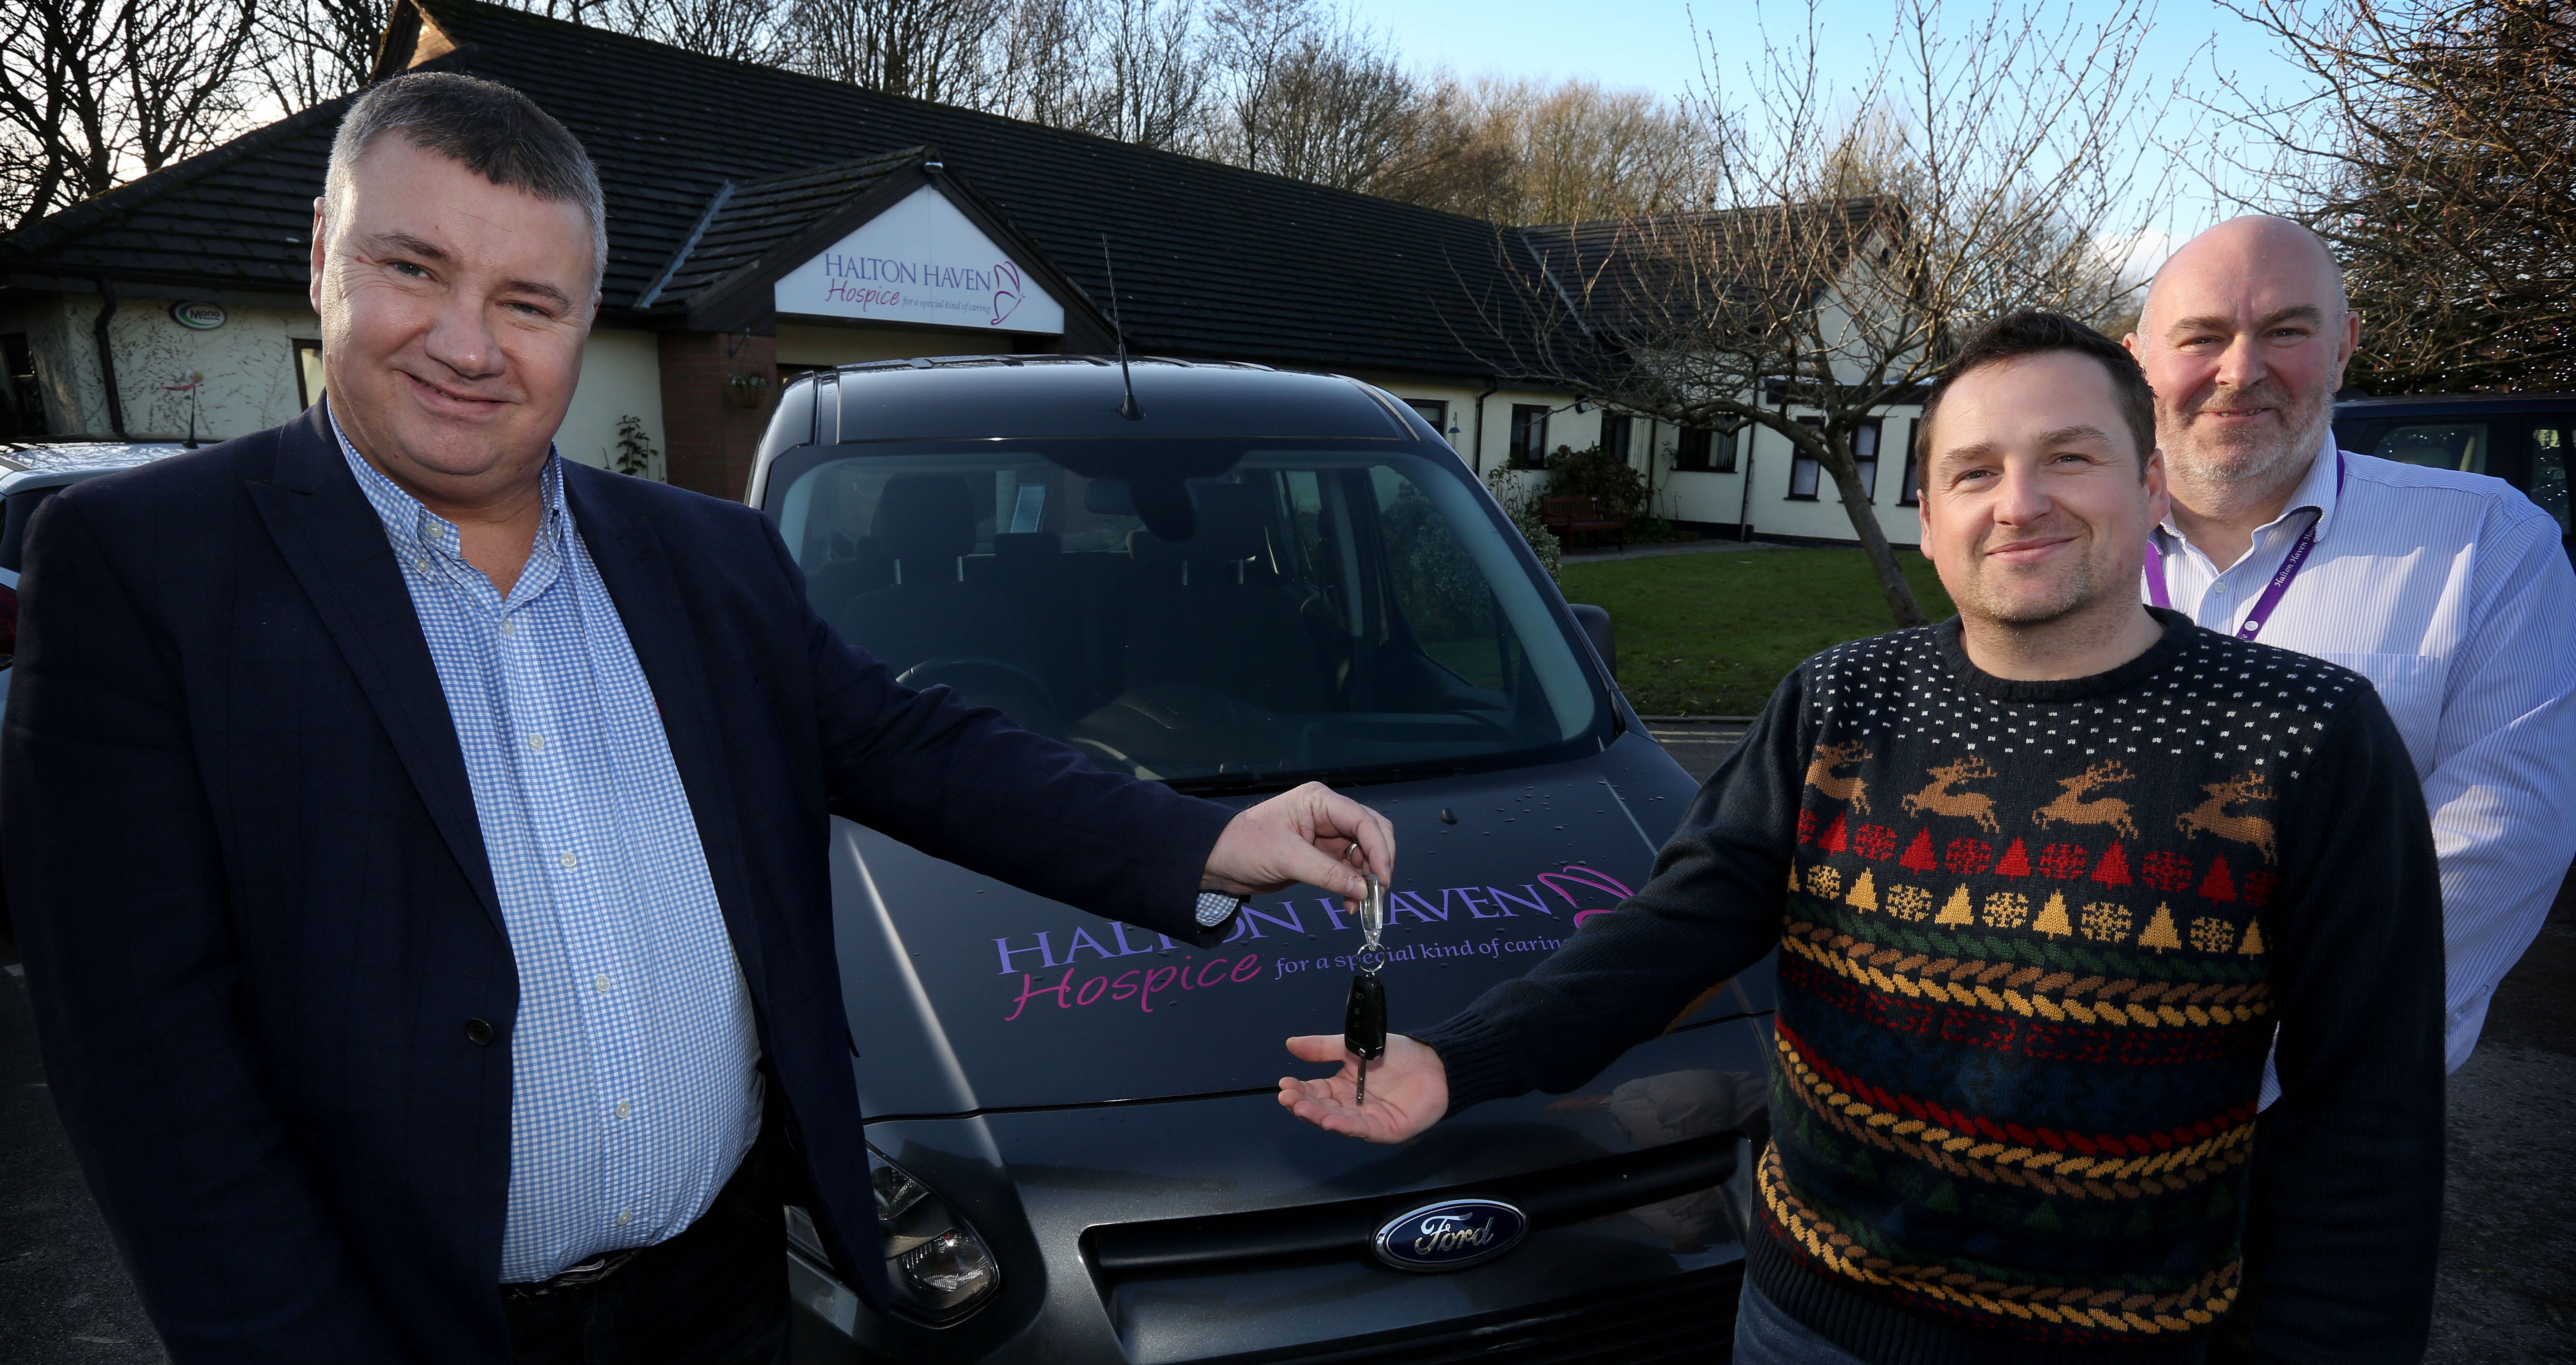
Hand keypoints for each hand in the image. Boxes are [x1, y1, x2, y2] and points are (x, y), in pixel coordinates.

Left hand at [1202, 781, 1393, 908]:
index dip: (1379, 850)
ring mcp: (1327, 835)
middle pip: (1372, 833)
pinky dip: (1353, 886)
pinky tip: (1350, 903)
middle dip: (1379, 862)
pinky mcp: (1322, 855)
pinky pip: (1349, 870)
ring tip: (1361, 902)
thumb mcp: (1286, 858)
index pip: (1363, 821)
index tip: (1382, 879)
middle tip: (1378, 891)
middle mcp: (1328, 814)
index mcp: (1319, 801)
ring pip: (1364, 854)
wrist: (1219, 860)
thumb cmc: (1244, 846)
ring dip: (1366, 879)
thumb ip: (1328, 873)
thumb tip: (1363, 889)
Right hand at [1277, 1033, 1446, 1142]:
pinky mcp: (1385, 1129)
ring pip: (1337, 1121)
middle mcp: (1351, 1107)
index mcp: (1343, 1087)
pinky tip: (1329, 1120)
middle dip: (1303, 1104)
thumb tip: (1290, 1043)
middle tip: (1287, 1098)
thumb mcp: (1354, 1046)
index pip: (1315, 1091)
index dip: (1299, 1089)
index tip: (1284, 1084)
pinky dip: (1344, 1126)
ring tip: (1301, 1108)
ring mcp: (1367, 1120)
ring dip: (1317, 1116)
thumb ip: (1324, 1047)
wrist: (1436, 1062)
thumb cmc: (1398, 1054)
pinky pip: (1361, 1129)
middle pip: (1322, 1109)